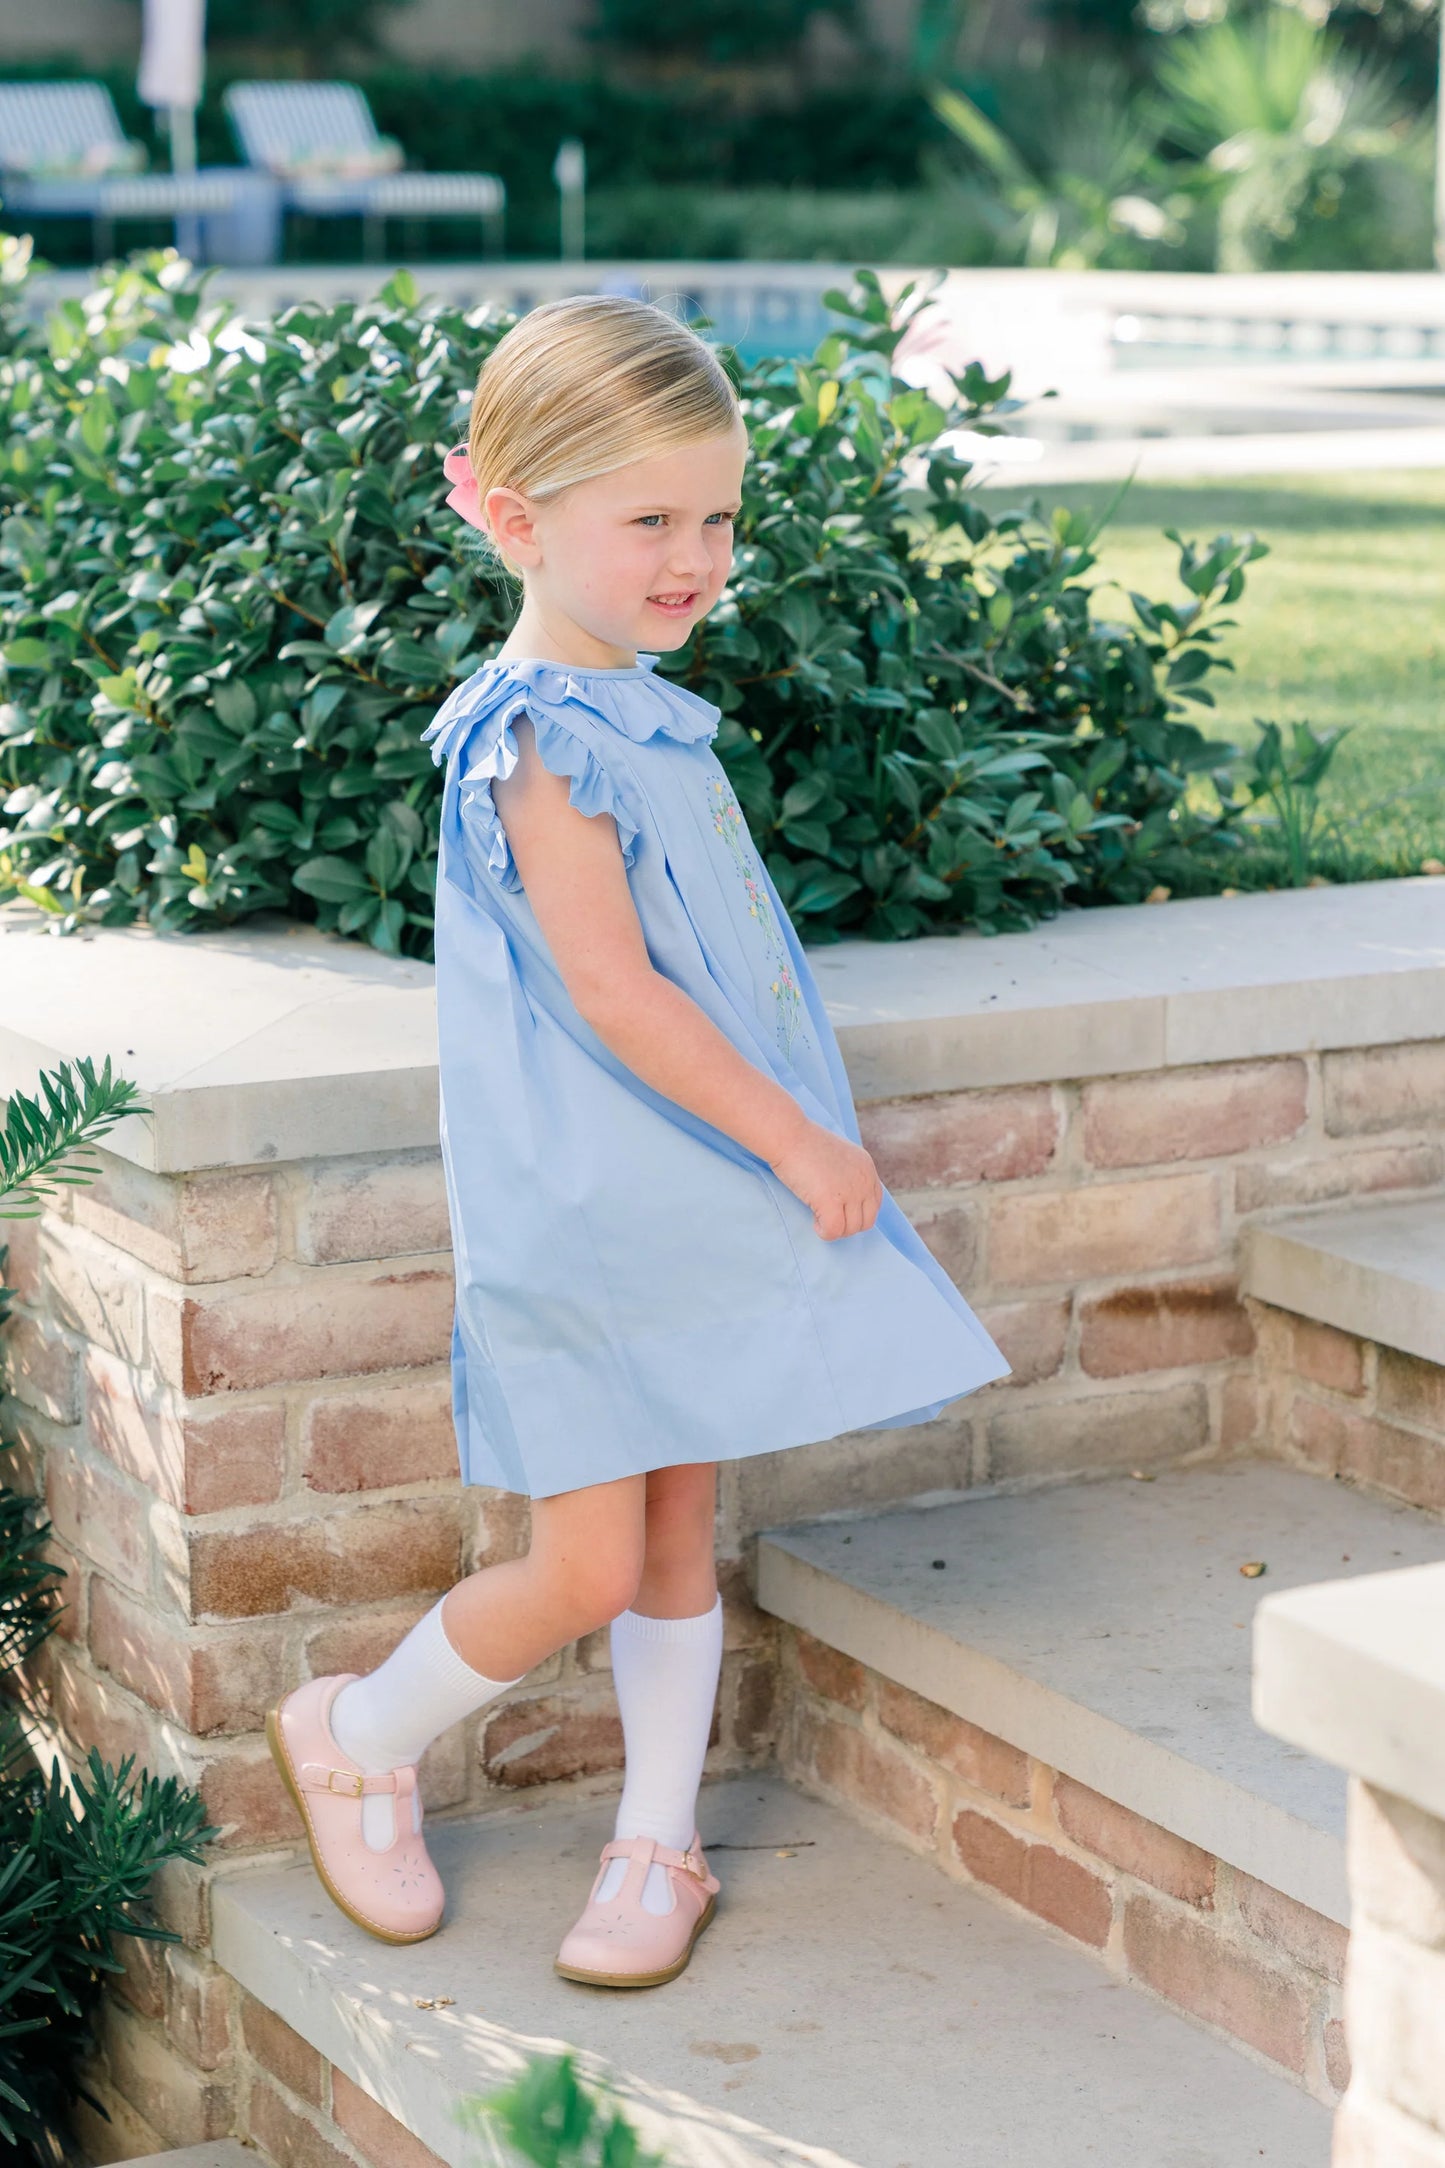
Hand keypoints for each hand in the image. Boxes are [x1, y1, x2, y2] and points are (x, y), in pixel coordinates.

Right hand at [767, 1120, 883, 1240]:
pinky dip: (824, 1232)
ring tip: (818, 1217)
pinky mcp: (832, 1201)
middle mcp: (864, 1179)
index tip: (838, 1211)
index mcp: (867, 1167)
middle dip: (846, 1224)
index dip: (856, 1212)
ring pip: (851, 1229)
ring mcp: (850, 1191)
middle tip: (827, 1217)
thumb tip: (844, 1200)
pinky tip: (814, 1221)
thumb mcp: (838, 1155)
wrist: (789, 1135)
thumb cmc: (804, 1144)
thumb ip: (848, 1175)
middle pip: (866, 1221)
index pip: (874, 1203)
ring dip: (834, 1229)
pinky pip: (834, 1231)